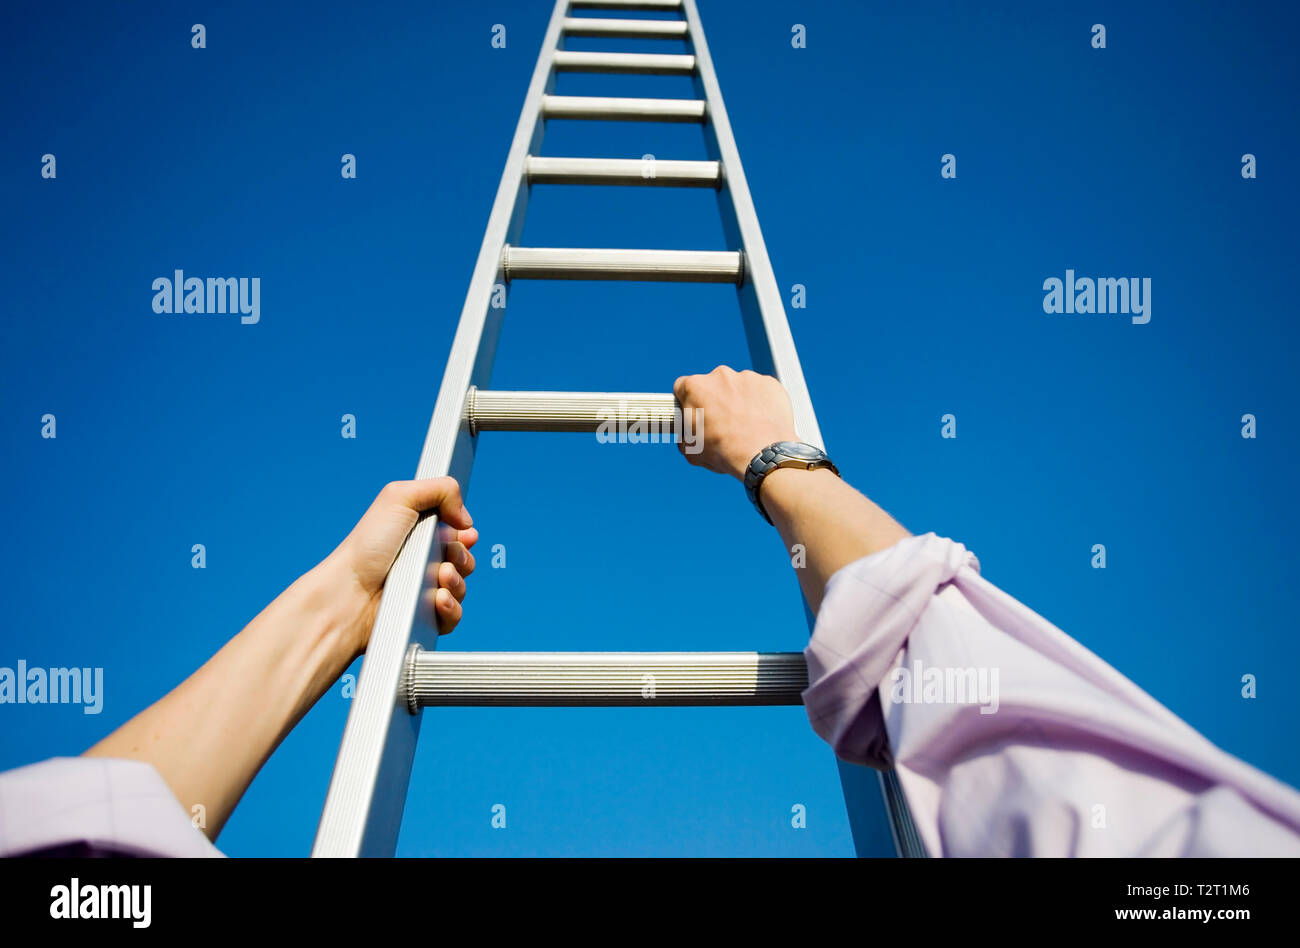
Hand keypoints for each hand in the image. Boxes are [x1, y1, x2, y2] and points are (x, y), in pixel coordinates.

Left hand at [325, 478, 477, 654]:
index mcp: (419, 535)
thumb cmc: (368, 545)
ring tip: (439, 577)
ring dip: (457, 581)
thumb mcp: (400, 497)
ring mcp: (424, 592)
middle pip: (464, 560)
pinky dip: (451, 607)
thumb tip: (465, 519)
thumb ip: (441, 490)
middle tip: (445, 555)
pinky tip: (437, 600)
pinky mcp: (425, 619)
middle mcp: (423, 563)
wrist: (350, 591)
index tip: (465, 534)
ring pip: (461, 588)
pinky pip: (454, 615)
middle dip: (462, 557)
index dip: (465, 535)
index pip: (458, 535)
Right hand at [673, 366, 797, 479]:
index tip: (695, 413)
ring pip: (738, 386)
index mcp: (696, 387)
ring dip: (739, 400)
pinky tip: (761, 421)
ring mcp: (747, 377)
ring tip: (745, 425)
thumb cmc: (724, 452)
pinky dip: (760, 402)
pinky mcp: (769, 383)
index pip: (683, 387)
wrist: (762, 456)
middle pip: (713, 385)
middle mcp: (721, 375)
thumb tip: (687, 437)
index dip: (688, 402)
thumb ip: (685, 435)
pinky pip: (761, 390)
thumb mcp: (691, 450)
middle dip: (716, 400)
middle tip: (723, 423)